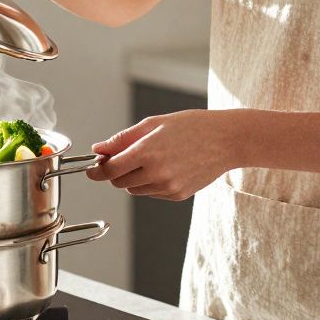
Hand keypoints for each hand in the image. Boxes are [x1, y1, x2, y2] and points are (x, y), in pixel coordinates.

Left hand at [86, 110, 234, 200]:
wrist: (227, 140)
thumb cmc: (192, 126)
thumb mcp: (154, 124)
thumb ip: (123, 139)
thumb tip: (98, 149)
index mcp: (147, 152)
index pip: (110, 169)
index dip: (97, 170)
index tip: (92, 168)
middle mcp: (156, 173)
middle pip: (119, 182)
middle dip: (115, 171)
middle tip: (123, 157)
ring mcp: (168, 187)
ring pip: (134, 189)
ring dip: (133, 178)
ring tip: (152, 158)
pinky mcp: (177, 195)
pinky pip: (152, 192)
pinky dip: (151, 183)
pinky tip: (167, 166)